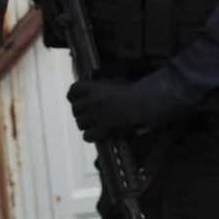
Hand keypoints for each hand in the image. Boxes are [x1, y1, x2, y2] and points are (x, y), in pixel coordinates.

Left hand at [67, 74, 184, 141]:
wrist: (145, 103)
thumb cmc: (134, 92)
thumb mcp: (114, 82)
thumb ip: (100, 85)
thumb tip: (91, 84)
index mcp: (94, 87)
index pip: (73, 91)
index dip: (73, 97)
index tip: (76, 100)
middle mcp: (91, 100)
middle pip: (75, 109)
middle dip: (80, 113)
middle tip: (88, 116)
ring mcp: (97, 115)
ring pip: (80, 122)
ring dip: (85, 125)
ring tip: (93, 126)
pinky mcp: (104, 128)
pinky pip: (87, 135)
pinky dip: (90, 136)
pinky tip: (96, 135)